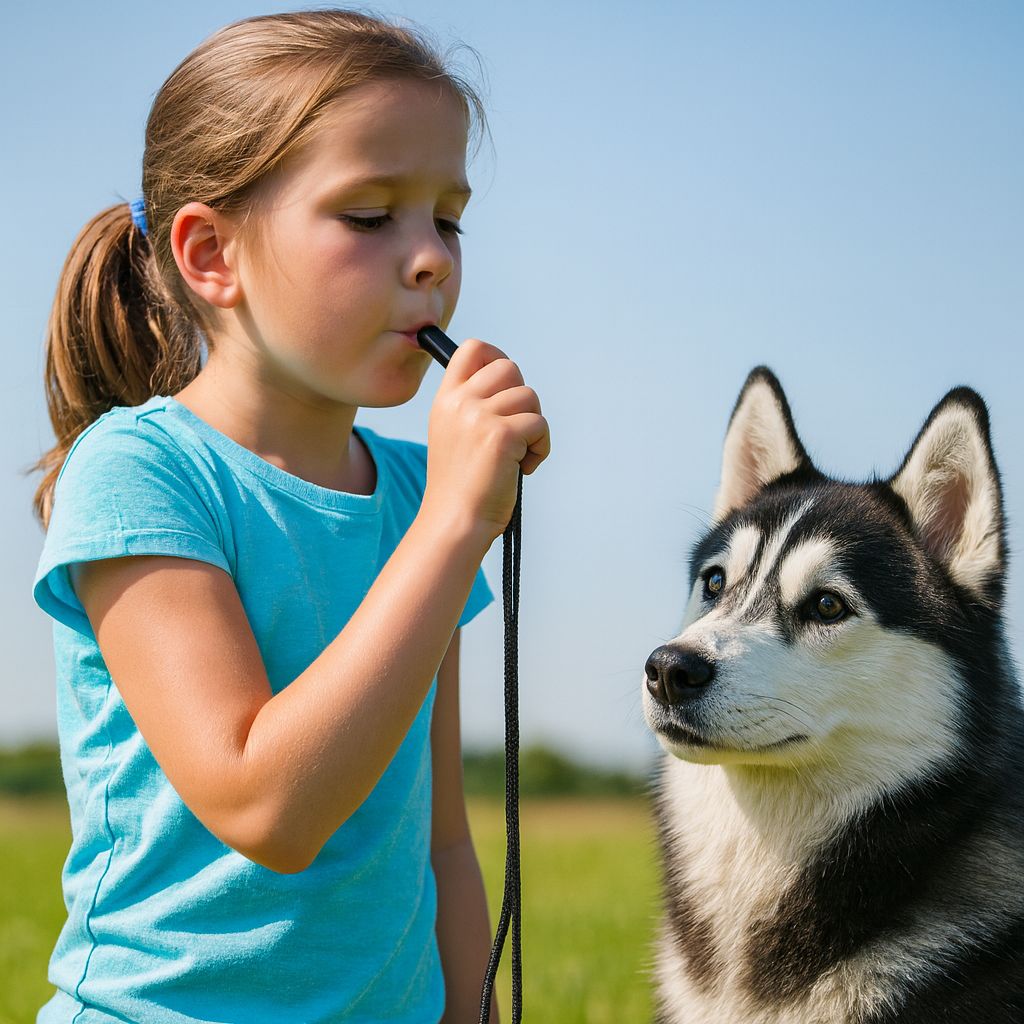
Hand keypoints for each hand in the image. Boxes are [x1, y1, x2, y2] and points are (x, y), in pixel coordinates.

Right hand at [422, 338, 549, 542]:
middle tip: (515, 429)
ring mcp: (479, 417)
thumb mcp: (454, 435)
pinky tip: (523, 467)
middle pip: (508, 367)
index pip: (472, 349)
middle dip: (522, 398)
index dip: (496, 357)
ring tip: (518, 455)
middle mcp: (459, 403)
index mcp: (446, 400)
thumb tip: (511, 385)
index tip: (506, 385)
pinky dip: (540, 448)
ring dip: (533, 427)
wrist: (455, 521)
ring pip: (529, 396)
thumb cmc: (461, 486)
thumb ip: (473, 406)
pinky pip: (539, 424)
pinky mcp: (501, 435)